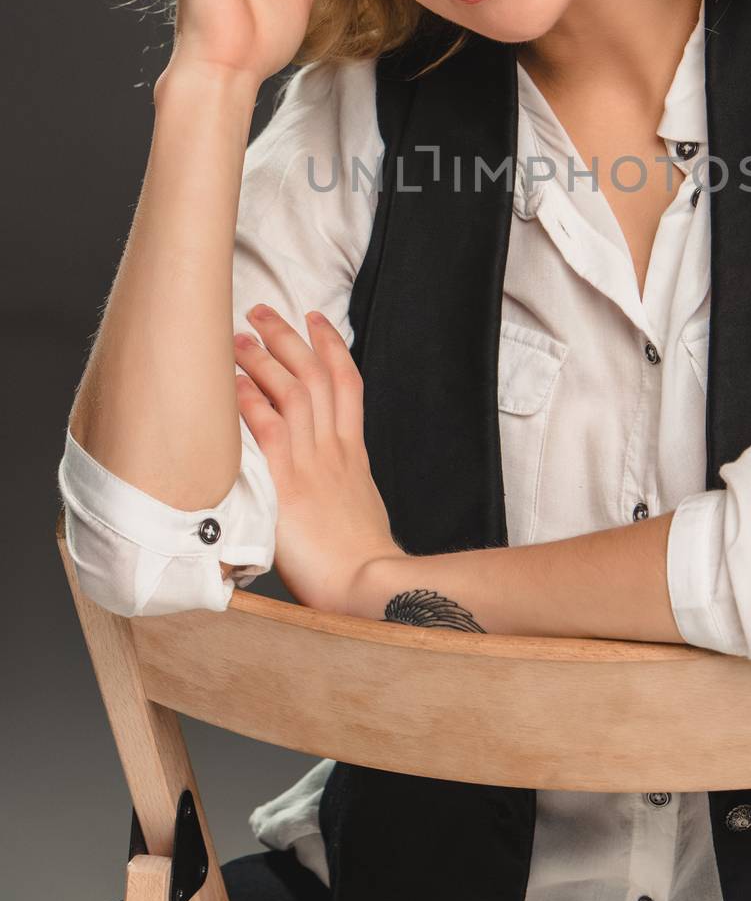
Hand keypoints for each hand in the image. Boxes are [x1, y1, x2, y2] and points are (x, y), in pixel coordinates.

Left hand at [233, 305, 404, 613]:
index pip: (347, 382)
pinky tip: (231, 385)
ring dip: (264, 360)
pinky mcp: (288, 487)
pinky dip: (250, 403)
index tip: (316, 320)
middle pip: (315, 375)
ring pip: (292, 393)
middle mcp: (334, 450)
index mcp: (352, 455)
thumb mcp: (358, 514)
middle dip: (289, 338)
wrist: (369, 588)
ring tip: (239, 337)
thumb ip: (339, 491)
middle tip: (262, 313)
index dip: (331, 346)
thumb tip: (321, 490)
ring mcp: (312, 465)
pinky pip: (268, 432)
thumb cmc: (362, 565)